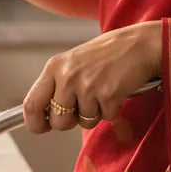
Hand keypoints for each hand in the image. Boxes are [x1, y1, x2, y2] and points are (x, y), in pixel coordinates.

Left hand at [23, 22, 162, 134]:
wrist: (139, 44)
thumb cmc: (106, 55)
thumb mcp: (73, 63)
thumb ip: (58, 85)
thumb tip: (46, 116)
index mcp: (54, 67)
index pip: (31, 104)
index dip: (35, 123)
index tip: (42, 128)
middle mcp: (67, 76)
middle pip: (58, 121)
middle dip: (70, 122)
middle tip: (83, 108)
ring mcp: (87, 85)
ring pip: (84, 122)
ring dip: (95, 113)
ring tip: (103, 91)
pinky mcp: (108, 94)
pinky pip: (106, 118)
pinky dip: (112, 110)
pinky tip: (116, 90)